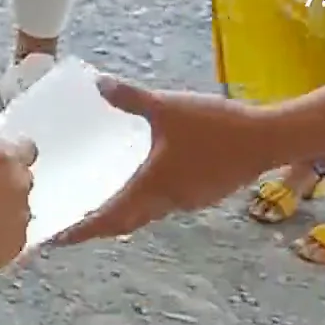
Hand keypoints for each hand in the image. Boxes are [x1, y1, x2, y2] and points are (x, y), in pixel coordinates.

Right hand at [0, 139, 34, 282]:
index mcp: (0, 161)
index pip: (24, 148)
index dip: (11, 155)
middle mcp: (18, 185)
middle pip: (21, 178)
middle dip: (4, 184)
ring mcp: (21, 215)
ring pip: (18, 206)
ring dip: (2, 209)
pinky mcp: (19, 242)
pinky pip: (13, 232)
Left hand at [48, 76, 279, 246]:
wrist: (270, 139)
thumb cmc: (217, 127)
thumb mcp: (169, 108)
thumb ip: (131, 98)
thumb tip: (98, 84)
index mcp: (151, 188)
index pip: (107, 219)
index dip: (80, 231)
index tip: (55, 240)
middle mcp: (165, 202)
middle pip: (122, 225)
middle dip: (95, 229)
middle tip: (69, 227)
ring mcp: (186, 201)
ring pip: (143, 217)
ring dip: (120, 218)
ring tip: (97, 209)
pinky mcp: (202, 194)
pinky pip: (162, 206)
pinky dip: (143, 204)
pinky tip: (141, 187)